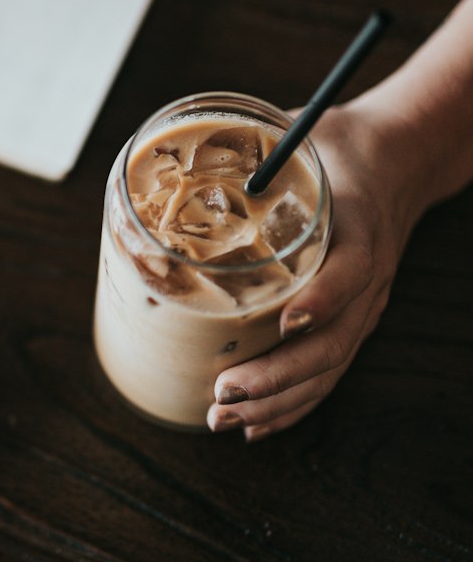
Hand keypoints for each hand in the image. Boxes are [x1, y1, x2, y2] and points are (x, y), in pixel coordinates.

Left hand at [207, 99, 424, 440]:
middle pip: (334, 341)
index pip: (350, 271)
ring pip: (327, 369)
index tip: (287, 320)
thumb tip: (169, 158)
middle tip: (225, 389)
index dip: (322, 298)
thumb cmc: (330, 150)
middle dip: (278, 374)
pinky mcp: (349, 325)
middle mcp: (367, 277)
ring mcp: (361, 308)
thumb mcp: (297, 134)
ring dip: (276, 401)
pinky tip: (254, 426)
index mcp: (356, 227)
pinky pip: (325, 376)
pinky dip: (290, 407)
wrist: (391, 162)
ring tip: (224, 417)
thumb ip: (247, 147)